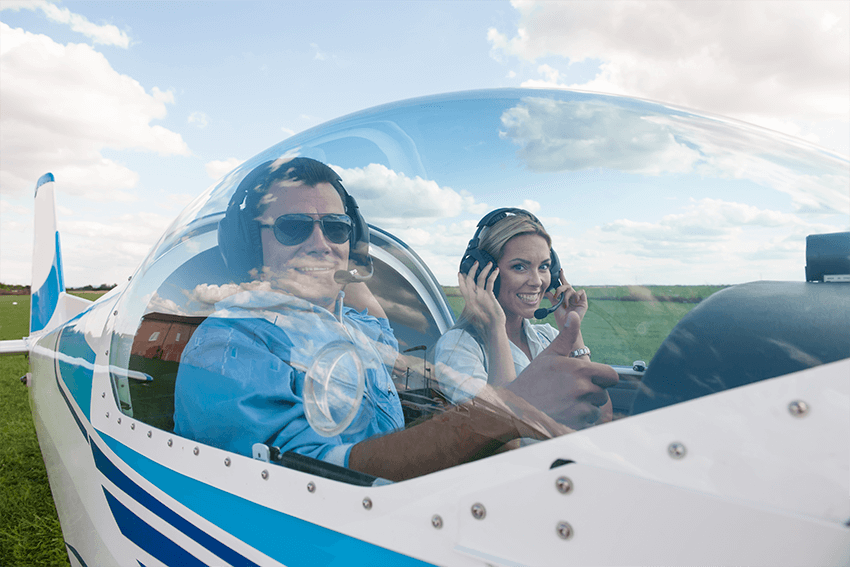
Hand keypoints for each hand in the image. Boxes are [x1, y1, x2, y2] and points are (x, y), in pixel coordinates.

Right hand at [457, 261, 505, 334]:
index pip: (462, 287)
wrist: (493, 327)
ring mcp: (480, 296)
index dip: (460, 279)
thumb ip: (473, 308)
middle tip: (475, 263)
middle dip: (472, 269)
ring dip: (484, 269)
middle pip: (469, 280)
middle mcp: (472, 297)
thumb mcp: (476, 315)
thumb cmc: (485, 323)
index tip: (460, 273)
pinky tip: (496, 270)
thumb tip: (471, 305)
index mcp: (468, 301)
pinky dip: (493, 274)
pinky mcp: (489, 296)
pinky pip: (490, 281)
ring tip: (489, 263)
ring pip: (480, 278)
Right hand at [505, 312, 617, 429]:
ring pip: (597, 409)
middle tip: (572, 391)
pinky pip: (589, 423)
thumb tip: (575, 314)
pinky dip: (580, 420)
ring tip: (566, 403)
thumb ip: (566, 336)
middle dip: (593, 393)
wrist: (514, 407)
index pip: (612, 376)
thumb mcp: (549, 355)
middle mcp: (583, 389)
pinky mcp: (576, 426)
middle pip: (604, 393)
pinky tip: (564, 414)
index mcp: (580, 370)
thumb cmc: (532, 380)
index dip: (604, 377)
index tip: (593, 379)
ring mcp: (580, 410)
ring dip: (586, 407)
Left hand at [550, 269, 587, 328]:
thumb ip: (552, 297)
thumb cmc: (561, 317)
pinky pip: (581, 291)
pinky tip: (574, 302)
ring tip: (565, 305)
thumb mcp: (554, 305)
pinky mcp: (583, 301)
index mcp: (564, 295)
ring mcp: (577, 298)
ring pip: (571, 288)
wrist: (566, 325)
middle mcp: (571, 295)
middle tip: (557, 296)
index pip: (563, 284)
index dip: (562, 276)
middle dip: (560, 288)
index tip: (560, 270)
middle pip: (566, 285)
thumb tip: (546, 290)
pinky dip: (576, 295)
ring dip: (566, 296)